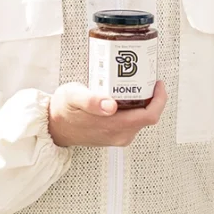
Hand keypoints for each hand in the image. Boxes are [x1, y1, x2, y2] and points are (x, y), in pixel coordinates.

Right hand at [47, 81, 166, 147]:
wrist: (53, 127)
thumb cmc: (63, 110)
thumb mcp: (73, 97)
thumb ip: (91, 101)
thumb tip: (111, 106)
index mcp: (114, 126)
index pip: (150, 116)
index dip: (159, 99)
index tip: (157, 83)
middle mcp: (120, 135)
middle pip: (148, 115)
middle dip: (151, 96)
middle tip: (145, 77)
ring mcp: (118, 136)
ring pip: (141, 118)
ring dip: (143, 101)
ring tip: (135, 83)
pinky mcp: (115, 135)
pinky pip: (133, 120)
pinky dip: (134, 106)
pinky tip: (125, 94)